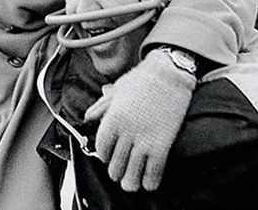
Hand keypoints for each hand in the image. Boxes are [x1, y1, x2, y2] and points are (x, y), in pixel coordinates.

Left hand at [85, 50, 195, 191]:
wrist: (170, 74)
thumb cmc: (143, 78)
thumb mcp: (117, 90)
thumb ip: (102, 106)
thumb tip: (88, 117)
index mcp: (113, 118)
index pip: (102, 147)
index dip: (103, 155)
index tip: (107, 157)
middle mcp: (126, 132)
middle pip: (115, 165)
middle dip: (116, 171)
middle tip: (119, 172)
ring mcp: (144, 139)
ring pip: (132, 173)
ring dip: (130, 182)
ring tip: (130, 183)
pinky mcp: (162, 144)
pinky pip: (154, 171)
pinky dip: (150, 181)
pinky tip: (149, 183)